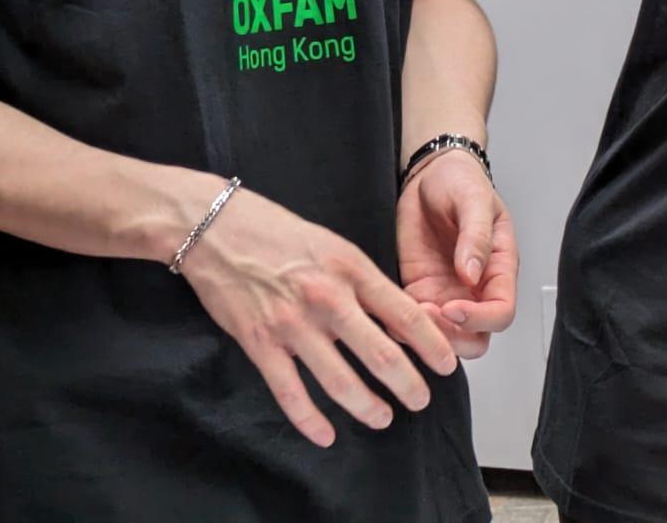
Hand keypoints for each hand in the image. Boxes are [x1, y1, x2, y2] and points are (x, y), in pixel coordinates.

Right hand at [176, 184, 458, 446]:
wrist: (217, 230)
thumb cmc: (282, 235)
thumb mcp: (338, 249)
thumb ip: (367, 285)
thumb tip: (400, 323)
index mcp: (352, 270)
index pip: (405, 314)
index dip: (432, 345)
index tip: (448, 365)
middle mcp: (327, 299)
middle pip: (380, 353)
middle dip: (408, 384)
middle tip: (421, 401)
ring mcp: (292, 324)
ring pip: (339, 380)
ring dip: (367, 406)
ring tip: (383, 418)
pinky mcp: (259, 343)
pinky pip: (289, 392)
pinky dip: (309, 420)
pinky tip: (326, 435)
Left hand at [396, 151, 517, 359]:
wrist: (430, 173)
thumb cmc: (460, 181)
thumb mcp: (474, 199)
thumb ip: (476, 236)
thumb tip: (472, 274)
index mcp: (499, 267)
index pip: (501, 312)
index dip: (480, 319)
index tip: (453, 307)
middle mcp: (475, 287)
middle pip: (476, 338)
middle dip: (453, 337)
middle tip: (428, 314)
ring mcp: (446, 292)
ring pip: (445, 338)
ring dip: (428, 335)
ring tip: (410, 309)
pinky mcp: (418, 290)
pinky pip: (414, 322)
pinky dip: (403, 326)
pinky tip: (392, 308)